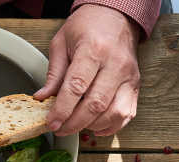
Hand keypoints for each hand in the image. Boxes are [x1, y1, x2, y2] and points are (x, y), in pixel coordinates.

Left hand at [34, 4, 141, 137]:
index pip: (76, 86)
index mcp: (94, 49)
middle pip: (96, 103)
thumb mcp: (62, 43)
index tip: (52, 122)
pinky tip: (96, 127)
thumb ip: (54, 73)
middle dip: (75, 122)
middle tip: (61, 129)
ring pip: (114, 112)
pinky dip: (112, 126)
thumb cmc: (87, 27)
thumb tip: (43, 98)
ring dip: (93, 125)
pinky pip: (127, 114)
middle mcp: (115, 64)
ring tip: (77, 126)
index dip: (62, 109)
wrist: (115, 16)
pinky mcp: (135, 85)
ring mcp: (128, 76)